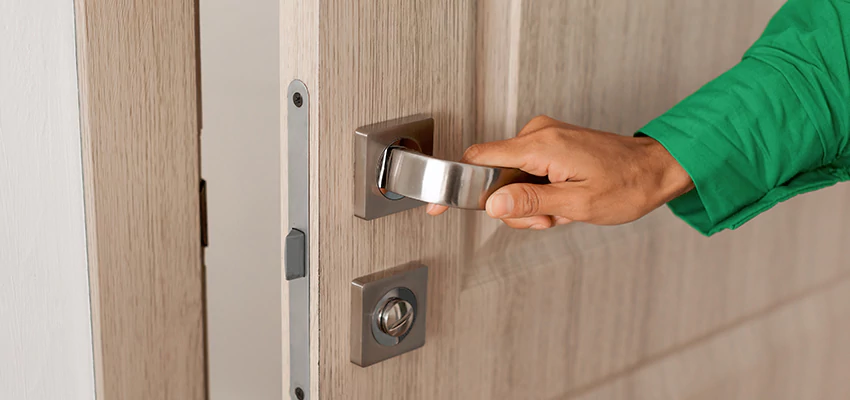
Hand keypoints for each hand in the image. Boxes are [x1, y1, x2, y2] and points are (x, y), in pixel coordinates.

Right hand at [426, 115, 693, 228]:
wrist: (656, 170)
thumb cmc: (627, 185)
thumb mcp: (577, 205)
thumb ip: (530, 203)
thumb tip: (493, 203)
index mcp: (541, 145)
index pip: (479, 158)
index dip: (457, 183)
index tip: (440, 201)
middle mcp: (539, 134)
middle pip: (495, 175)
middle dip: (513, 206)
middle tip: (546, 219)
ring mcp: (545, 137)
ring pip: (511, 178)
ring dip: (529, 203)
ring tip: (560, 210)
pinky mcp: (551, 144)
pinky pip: (526, 171)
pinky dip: (538, 192)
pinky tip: (561, 200)